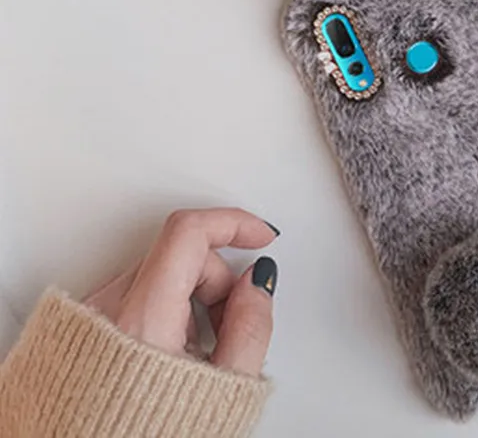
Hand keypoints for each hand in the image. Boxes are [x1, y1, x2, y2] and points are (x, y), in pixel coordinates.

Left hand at [84, 208, 278, 375]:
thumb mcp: (223, 391)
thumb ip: (252, 327)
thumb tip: (259, 282)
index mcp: (142, 321)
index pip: (188, 233)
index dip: (233, 222)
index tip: (260, 233)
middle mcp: (106, 310)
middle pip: (179, 255)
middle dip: (217, 279)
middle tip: (229, 324)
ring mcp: (89, 317)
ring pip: (159, 274)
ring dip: (191, 297)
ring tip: (197, 351)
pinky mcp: (81, 328)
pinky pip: (136, 294)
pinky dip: (165, 309)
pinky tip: (171, 353)